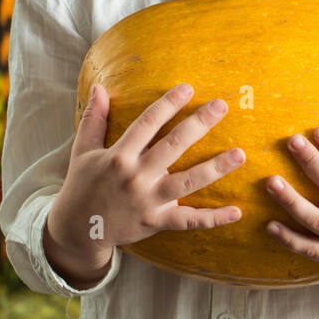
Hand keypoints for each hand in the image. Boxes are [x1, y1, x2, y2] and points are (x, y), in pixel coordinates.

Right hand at [48, 83, 243, 266]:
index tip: (188, 88)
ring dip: (216, 168)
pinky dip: (213, 218)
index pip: (148, 123)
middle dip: (199, 124)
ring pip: (188, 182)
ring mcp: (149, 201)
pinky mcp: (157, 222)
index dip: (169, 104)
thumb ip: (94, 119)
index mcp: (119, 156)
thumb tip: (99, 87)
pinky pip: (189, 220)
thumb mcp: (83, 150)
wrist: (79, 230)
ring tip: (240, 154)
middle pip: (173, 146)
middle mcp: (136, 177)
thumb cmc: (82, 185)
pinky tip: (236, 211)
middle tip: (221, 106)